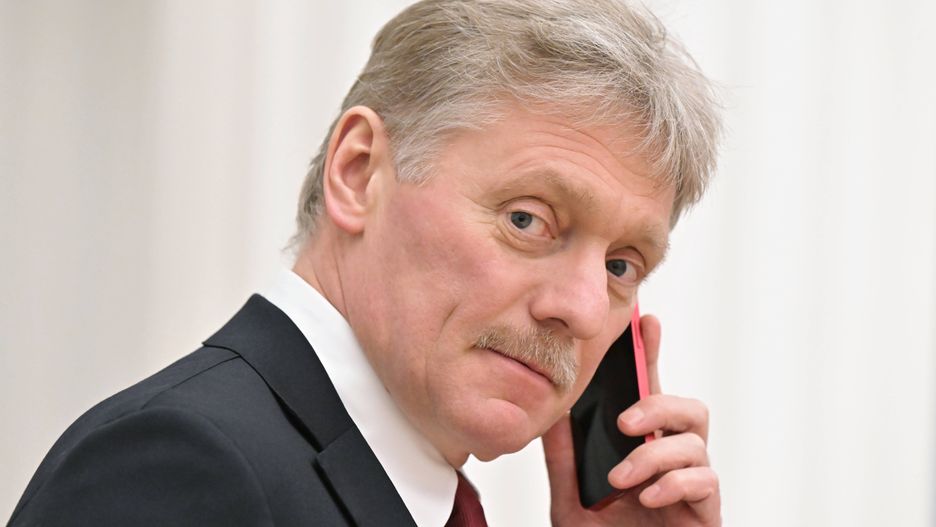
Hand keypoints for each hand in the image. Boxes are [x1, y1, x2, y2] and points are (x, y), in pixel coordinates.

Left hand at [542, 314, 720, 525]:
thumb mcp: (571, 499)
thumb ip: (565, 458)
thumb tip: (550, 412)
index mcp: (641, 449)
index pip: (650, 394)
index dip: (652, 356)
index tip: (645, 321)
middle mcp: (672, 462)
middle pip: (689, 409)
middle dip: (660, 404)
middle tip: (624, 421)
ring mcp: (692, 486)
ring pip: (695, 443)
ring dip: (654, 455)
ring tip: (621, 479)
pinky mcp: (706, 513)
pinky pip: (705, 480)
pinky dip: (674, 483)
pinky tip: (647, 496)